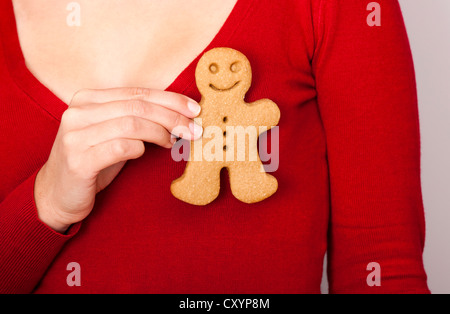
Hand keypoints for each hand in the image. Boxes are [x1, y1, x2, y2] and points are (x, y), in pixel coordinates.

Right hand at [34, 87, 202, 232]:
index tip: (194, 109)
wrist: (56, 194)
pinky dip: (139, 148)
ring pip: (131, 124)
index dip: (170, 99)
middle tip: (194, 129)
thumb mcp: (113, 134)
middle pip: (137, 107)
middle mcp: (78, 112)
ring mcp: (75, 135)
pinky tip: (145, 153)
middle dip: (172, 116)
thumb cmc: (93, 161)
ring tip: (173, 142)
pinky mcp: (78, 159)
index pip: (137, 93)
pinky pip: (121, 147)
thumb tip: (179, 115)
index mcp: (88, 99)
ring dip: (160, 132)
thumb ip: (135, 119)